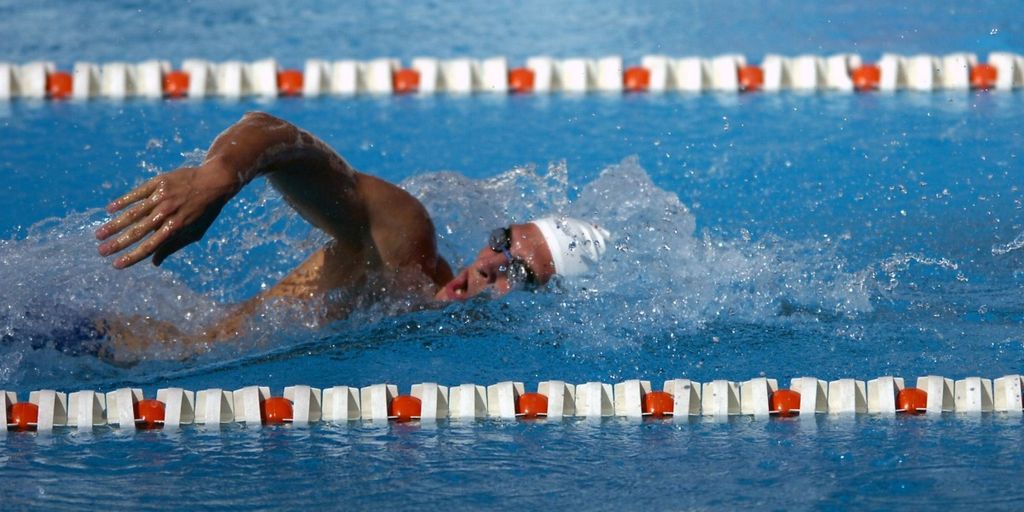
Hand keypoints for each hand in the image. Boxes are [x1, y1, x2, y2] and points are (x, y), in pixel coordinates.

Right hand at [96, 163, 238, 267]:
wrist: (214, 181)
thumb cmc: (204, 211)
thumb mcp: (195, 232)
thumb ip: (173, 246)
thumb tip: (154, 263)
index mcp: (176, 227)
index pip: (150, 246)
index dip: (133, 256)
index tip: (116, 265)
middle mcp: (167, 213)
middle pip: (138, 231)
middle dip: (118, 243)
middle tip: (101, 251)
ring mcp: (162, 197)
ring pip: (133, 213)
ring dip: (114, 225)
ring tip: (99, 234)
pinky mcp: (158, 182)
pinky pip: (137, 193)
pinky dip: (123, 201)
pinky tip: (110, 209)